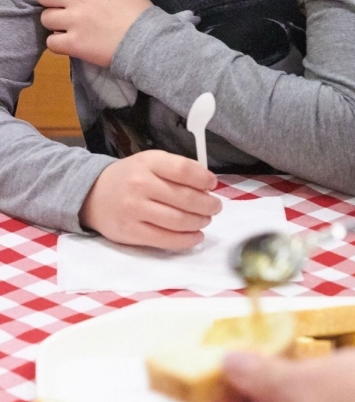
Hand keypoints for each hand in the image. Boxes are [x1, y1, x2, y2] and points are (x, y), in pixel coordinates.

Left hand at [36, 0, 151, 66]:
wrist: (148, 42)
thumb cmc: (138, 11)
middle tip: (61, 6)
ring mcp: (74, 22)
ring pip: (45, 18)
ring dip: (55, 23)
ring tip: (70, 27)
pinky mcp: (74, 44)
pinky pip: (51, 42)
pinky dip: (59, 43)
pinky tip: (71, 42)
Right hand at [80, 151, 220, 249]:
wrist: (92, 194)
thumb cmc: (129, 177)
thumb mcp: (150, 162)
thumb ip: (176, 169)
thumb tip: (208, 185)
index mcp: (148, 162)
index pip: (184, 170)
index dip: (204, 179)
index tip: (212, 184)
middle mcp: (140, 185)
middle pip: (185, 198)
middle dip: (208, 205)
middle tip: (215, 207)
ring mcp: (134, 210)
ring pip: (179, 220)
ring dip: (200, 222)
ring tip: (205, 220)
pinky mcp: (131, 232)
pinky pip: (166, 240)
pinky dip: (187, 240)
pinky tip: (196, 236)